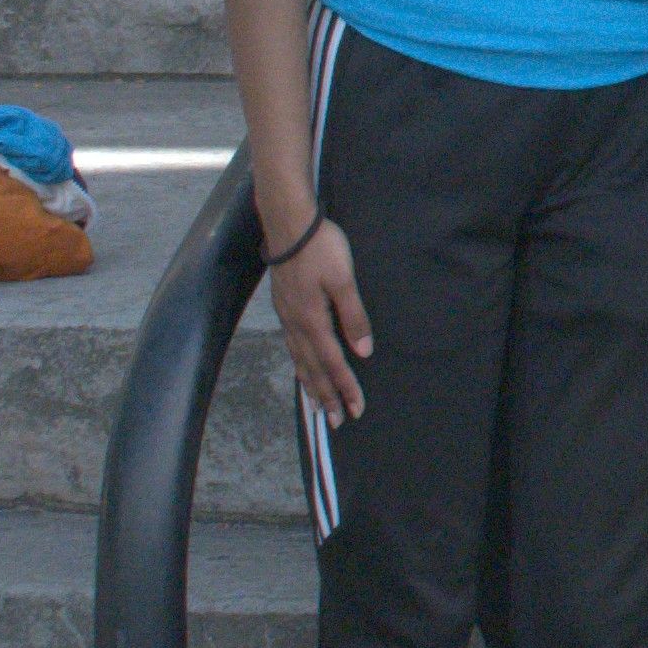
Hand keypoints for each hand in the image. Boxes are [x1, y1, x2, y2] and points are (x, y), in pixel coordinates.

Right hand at [271, 218, 373, 426]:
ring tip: (316, 405)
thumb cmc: (320, 249)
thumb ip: (353, 317)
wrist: (289, 226)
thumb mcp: (344, 281)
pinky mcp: (284, 308)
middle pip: (312, 369)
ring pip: (299, 360)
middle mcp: (296, 325)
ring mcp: (287, 317)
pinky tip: (303, 367)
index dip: (345, 387)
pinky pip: (292, 347)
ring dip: (310, 384)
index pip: (333, 363)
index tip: (355, 409)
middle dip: (325, 396)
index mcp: (312, 321)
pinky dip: (299, 365)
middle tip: (334, 422)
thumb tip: (362, 352)